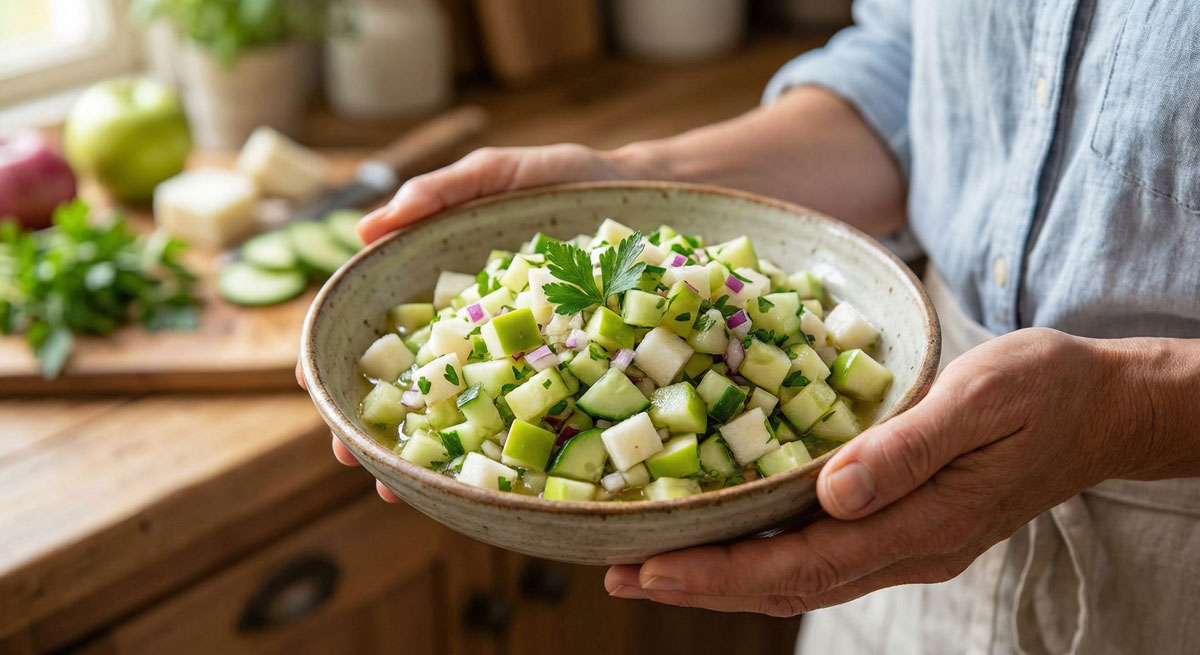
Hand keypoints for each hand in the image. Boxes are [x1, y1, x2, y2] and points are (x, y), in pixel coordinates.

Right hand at [301, 143, 658, 500]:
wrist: (646, 193)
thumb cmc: (562, 182)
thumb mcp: (498, 175)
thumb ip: (440, 192)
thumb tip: (364, 229)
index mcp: (449, 295)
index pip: (381, 334)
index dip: (340, 362)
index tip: (315, 394)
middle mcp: (477, 336)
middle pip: (413, 388)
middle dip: (377, 429)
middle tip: (356, 463)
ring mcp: (521, 360)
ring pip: (464, 417)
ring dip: (428, 457)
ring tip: (402, 490)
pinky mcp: (569, 373)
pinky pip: (533, 417)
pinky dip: (506, 453)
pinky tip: (488, 486)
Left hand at [604, 328, 1158, 614]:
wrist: (1103, 407)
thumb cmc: (1044, 388)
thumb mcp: (984, 396)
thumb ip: (909, 447)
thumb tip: (833, 492)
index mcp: (921, 523)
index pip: (801, 565)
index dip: (719, 573)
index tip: (648, 569)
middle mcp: (906, 547)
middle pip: (786, 586)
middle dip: (699, 586)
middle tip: (617, 575)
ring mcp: (906, 543)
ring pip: (798, 577)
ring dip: (722, 577)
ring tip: (649, 567)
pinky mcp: (904, 525)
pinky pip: (819, 555)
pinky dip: (761, 555)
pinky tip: (724, 541)